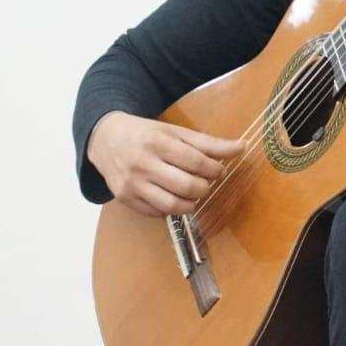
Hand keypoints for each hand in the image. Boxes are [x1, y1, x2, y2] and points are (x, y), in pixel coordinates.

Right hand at [87, 111, 244, 217]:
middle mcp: (142, 164)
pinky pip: (156, 213)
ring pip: (171, 205)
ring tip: (193, 194)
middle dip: (204, 187)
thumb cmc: (146, 134)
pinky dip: (170, 209)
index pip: (195, 162)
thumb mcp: (175, 132)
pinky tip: (172, 197)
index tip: (219, 170)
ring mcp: (131, 184)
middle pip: (186, 186)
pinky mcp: (124, 198)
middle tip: (206, 182)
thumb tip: (241, 148)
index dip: (214, 169)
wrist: (104, 139)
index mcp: (156, 142)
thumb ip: (207, 143)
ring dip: (190, 203)